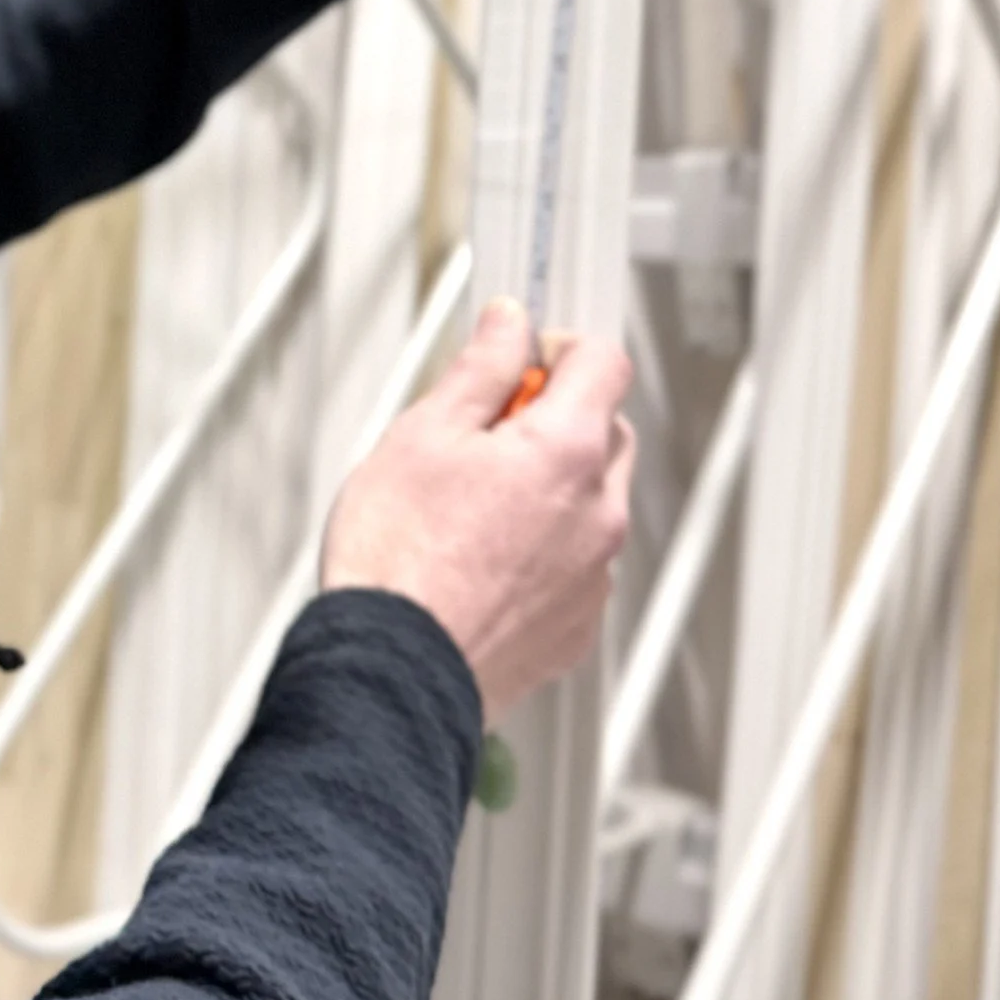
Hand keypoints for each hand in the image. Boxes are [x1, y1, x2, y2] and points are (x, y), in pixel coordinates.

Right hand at [320, 298, 633, 720]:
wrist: (392, 672)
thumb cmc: (397, 561)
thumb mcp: (422, 433)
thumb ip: (481, 369)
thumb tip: (509, 326)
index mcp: (566, 452)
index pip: (604, 363)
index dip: (560, 348)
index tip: (525, 359)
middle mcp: (598, 513)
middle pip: (607, 432)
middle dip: (558, 419)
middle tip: (486, 435)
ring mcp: (593, 576)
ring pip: (593, 504)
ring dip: (553, 490)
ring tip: (472, 511)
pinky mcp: (578, 628)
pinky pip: (578, 567)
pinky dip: (546, 553)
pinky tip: (482, 562)